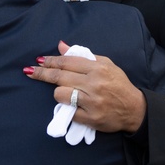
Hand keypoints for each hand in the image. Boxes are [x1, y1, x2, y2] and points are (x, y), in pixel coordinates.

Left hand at [27, 41, 146, 132]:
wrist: (134, 109)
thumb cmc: (118, 84)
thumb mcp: (105, 64)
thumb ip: (83, 55)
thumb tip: (61, 46)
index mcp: (98, 68)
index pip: (67, 62)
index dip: (50, 61)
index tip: (39, 61)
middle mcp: (94, 84)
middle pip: (60, 77)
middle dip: (42, 73)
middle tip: (30, 71)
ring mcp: (92, 102)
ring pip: (61, 94)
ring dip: (58, 93)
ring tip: (65, 92)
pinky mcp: (91, 118)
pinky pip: (69, 112)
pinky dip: (68, 109)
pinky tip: (72, 106)